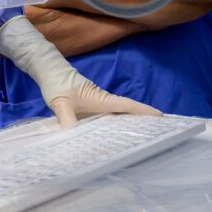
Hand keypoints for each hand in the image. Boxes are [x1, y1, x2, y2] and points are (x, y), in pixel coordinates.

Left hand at [0, 15, 160, 127]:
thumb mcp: (61, 103)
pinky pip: (107, 120)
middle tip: (158, 137)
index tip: (162, 117)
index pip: (128, 106)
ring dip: (129, 125)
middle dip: (142, 122)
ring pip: (118, 117)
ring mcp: (98, 105)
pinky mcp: (91, 108)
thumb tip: (72, 141)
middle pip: (127, 113)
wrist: (48, 71)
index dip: (144, 111)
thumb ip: (67, 121)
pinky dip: (114, 128)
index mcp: (102, 99)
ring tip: (142, 141)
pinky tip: (113, 139)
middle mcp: (104, 102)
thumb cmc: (57, 83)